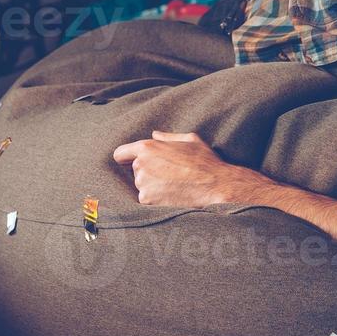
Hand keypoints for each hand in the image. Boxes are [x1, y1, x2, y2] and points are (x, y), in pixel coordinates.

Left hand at [112, 130, 266, 206]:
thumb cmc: (205, 162)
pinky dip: (157, 199)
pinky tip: (173, 195)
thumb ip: (169, 137)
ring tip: (174, 185)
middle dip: (147, 172)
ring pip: (142, 186)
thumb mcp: (190, 140)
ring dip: (152, 187)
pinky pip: (147, 199)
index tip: (129, 163)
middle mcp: (141, 164)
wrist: (215, 186)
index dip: (125, 158)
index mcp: (148, 147)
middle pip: (135, 171)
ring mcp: (143, 183)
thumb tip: (155, 135)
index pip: (121, 153)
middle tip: (169, 175)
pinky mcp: (147, 200)